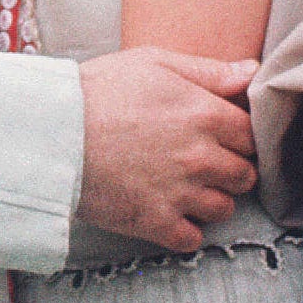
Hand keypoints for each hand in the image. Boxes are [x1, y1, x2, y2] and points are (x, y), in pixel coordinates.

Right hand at [76, 47, 258, 252]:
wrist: (51, 131)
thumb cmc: (98, 90)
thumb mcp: (153, 62)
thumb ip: (208, 71)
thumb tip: (252, 72)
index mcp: (205, 114)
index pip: (252, 136)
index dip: (239, 136)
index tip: (221, 136)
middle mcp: (201, 157)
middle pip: (245, 175)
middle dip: (230, 168)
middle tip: (203, 161)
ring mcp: (181, 193)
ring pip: (224, 209)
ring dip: (211, 200)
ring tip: (185, 187)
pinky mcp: (156, 222)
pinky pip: (192, 239)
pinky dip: (185, 229)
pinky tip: (168, 211)